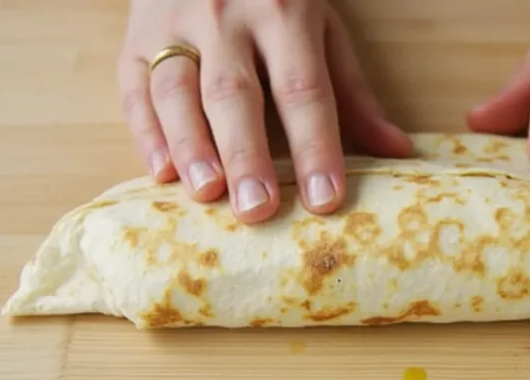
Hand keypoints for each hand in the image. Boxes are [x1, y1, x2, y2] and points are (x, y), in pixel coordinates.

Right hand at [116, 0, 412, 223]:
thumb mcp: (322, 30)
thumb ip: (352, 93)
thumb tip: (396, 152)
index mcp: (284, 16)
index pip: (302, 89)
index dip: (315, 145)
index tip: (325, 199)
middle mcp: (225, 18)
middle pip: (235, 94)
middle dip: (247, 154)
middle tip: (259, 210)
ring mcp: (174, 26)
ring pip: (177, 90)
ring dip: (191, 145)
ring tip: (207, 194)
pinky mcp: (134, 40)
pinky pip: (135, 89)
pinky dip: (145, 132)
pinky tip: (160, 173)